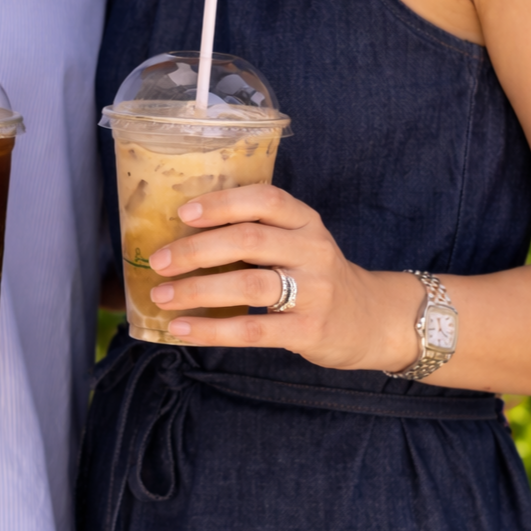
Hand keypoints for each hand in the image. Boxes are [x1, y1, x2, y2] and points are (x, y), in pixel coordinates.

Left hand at [147, 185, 421, 371]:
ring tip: (162, 296)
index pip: (265, 200)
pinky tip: (181, 330)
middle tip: (158, 261)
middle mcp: (313, 251)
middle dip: (195, 250)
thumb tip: (182, 237)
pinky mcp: (309, 330)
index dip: (222, 203)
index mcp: (307, 222)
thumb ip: (258, 235)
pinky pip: (252, 330)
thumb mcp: (299, 245)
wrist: (373, 322)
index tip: (184, 214)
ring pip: (248, 284)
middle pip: (248, 240)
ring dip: (197, 290)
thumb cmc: (318, 279)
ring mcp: (314, 292)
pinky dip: (211, 330)